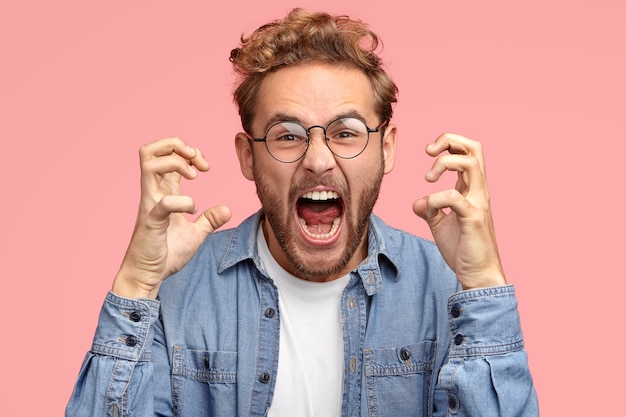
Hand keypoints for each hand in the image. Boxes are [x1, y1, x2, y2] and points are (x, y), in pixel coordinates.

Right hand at [112, 137, 231, 297]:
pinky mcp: (151, 221)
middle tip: (197, 162)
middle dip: (176, 145)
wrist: (148, 275)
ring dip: (175, 162)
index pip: (167, 155)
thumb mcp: (196, 234)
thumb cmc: (166, 253)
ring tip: (194, 176)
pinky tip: (193, 210)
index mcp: (163, 192)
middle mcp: (153, 193)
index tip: (205, 167)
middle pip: (150, 150)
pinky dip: (182, 201)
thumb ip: (210, 220)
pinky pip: (162, 202)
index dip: (188, 152)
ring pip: (148, 163)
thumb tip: (227, 209)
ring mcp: (149, 204)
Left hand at [412, 133, 505, 289]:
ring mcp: (478, 203)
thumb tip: (417, 202)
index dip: (448, 143)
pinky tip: (430, 209)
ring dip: (443, 164)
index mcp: (471, 189)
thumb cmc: (463, 249)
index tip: (428, 152)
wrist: (477, 275)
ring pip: (470, 163)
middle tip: (428, 151)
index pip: (467, 151)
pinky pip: (455, 197)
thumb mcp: (440, 225)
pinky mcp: (473, 218)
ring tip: (428, 179)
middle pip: (474, 148)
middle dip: (449, 139)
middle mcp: (478, 191)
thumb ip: (430, 210)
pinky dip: (436, 198)